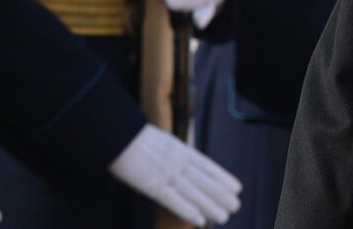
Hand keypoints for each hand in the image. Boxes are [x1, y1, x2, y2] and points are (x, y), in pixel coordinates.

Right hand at [109, 125, 240, 225]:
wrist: (116, 132)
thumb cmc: (133, 136)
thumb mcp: (160, 140)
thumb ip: (172, 152)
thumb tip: (180, 159)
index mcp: (180, 149)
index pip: (207, 166)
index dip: (222, 177)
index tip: (236, 187)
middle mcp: (178, 161)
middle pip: (203, 181)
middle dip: (221, 195)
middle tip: (236, 206)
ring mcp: (166, 173)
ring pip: (193, 192)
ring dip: (210, 206)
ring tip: (225, 216)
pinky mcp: (151, 184)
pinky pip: (172, 200)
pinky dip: (187, 210)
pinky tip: (199, 220)